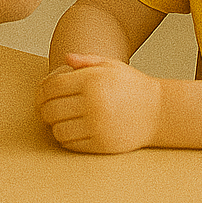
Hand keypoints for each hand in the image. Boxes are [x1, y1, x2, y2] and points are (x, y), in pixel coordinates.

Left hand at [36, 54, 160, 152]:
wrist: (160, 112)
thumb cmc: (133, 87)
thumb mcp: (111, 66)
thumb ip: (85, 61)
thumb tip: (64, 58)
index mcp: (91, 80)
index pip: (51, 87)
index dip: (41, 91)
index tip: (41, 94)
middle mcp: (93, 103)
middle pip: (50, 109)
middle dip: (44, 109)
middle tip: (47, 108)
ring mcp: (97, 126)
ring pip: (57, 129)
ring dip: (54, 125)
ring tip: (60, 120)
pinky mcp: (102, 144)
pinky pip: (71, 143)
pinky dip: (66, 138)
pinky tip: (71, 130)